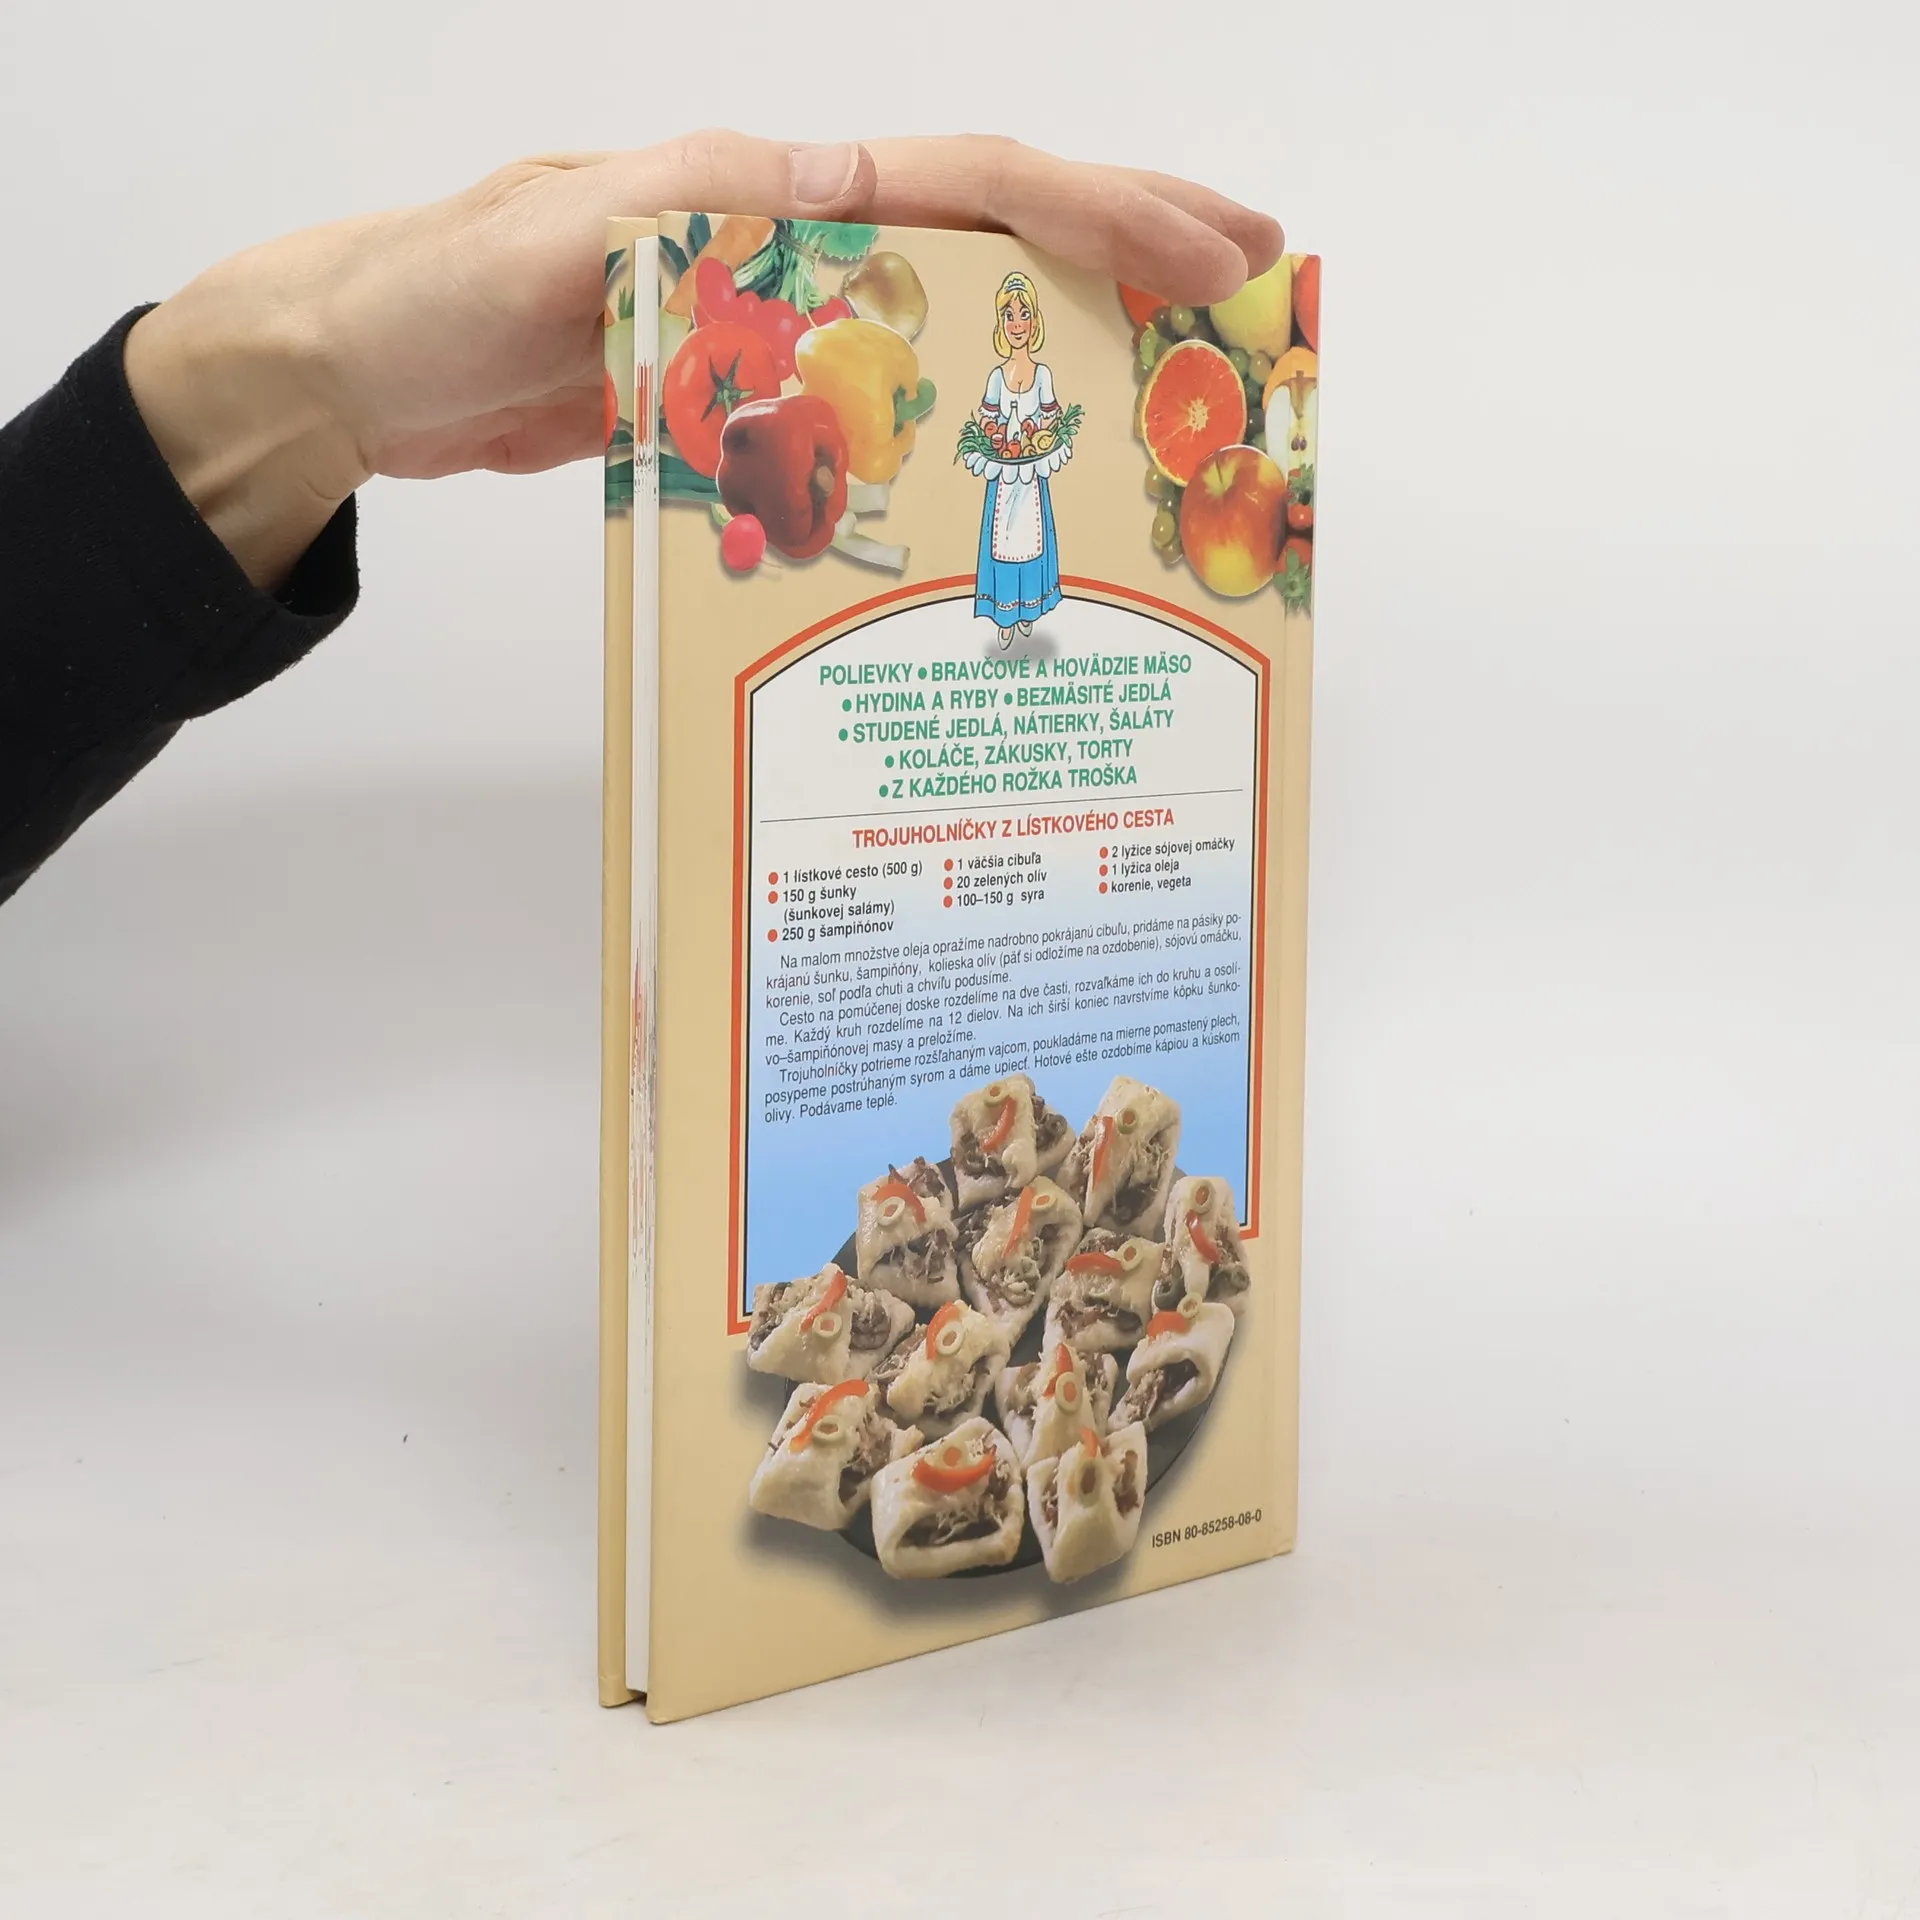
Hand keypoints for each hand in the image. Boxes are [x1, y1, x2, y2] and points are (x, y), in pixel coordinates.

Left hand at [124, 132, 1282, 586]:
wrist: (357, 372)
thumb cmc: (433, 291)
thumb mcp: (562, 231)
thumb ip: (698, 209)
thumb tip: (846, 181)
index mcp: (768, 192)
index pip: (966, 183)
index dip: (1098, 212)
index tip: (1206, 249)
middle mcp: (791, 244)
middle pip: (991, 233)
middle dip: (1126, 251)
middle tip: (1242, 291)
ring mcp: (776, 321)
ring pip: (953, 311)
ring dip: (1064, 333)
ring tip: (1169, 376)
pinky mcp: (749, 392)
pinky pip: (884, 394)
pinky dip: (959, 417)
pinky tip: (1006, 464)